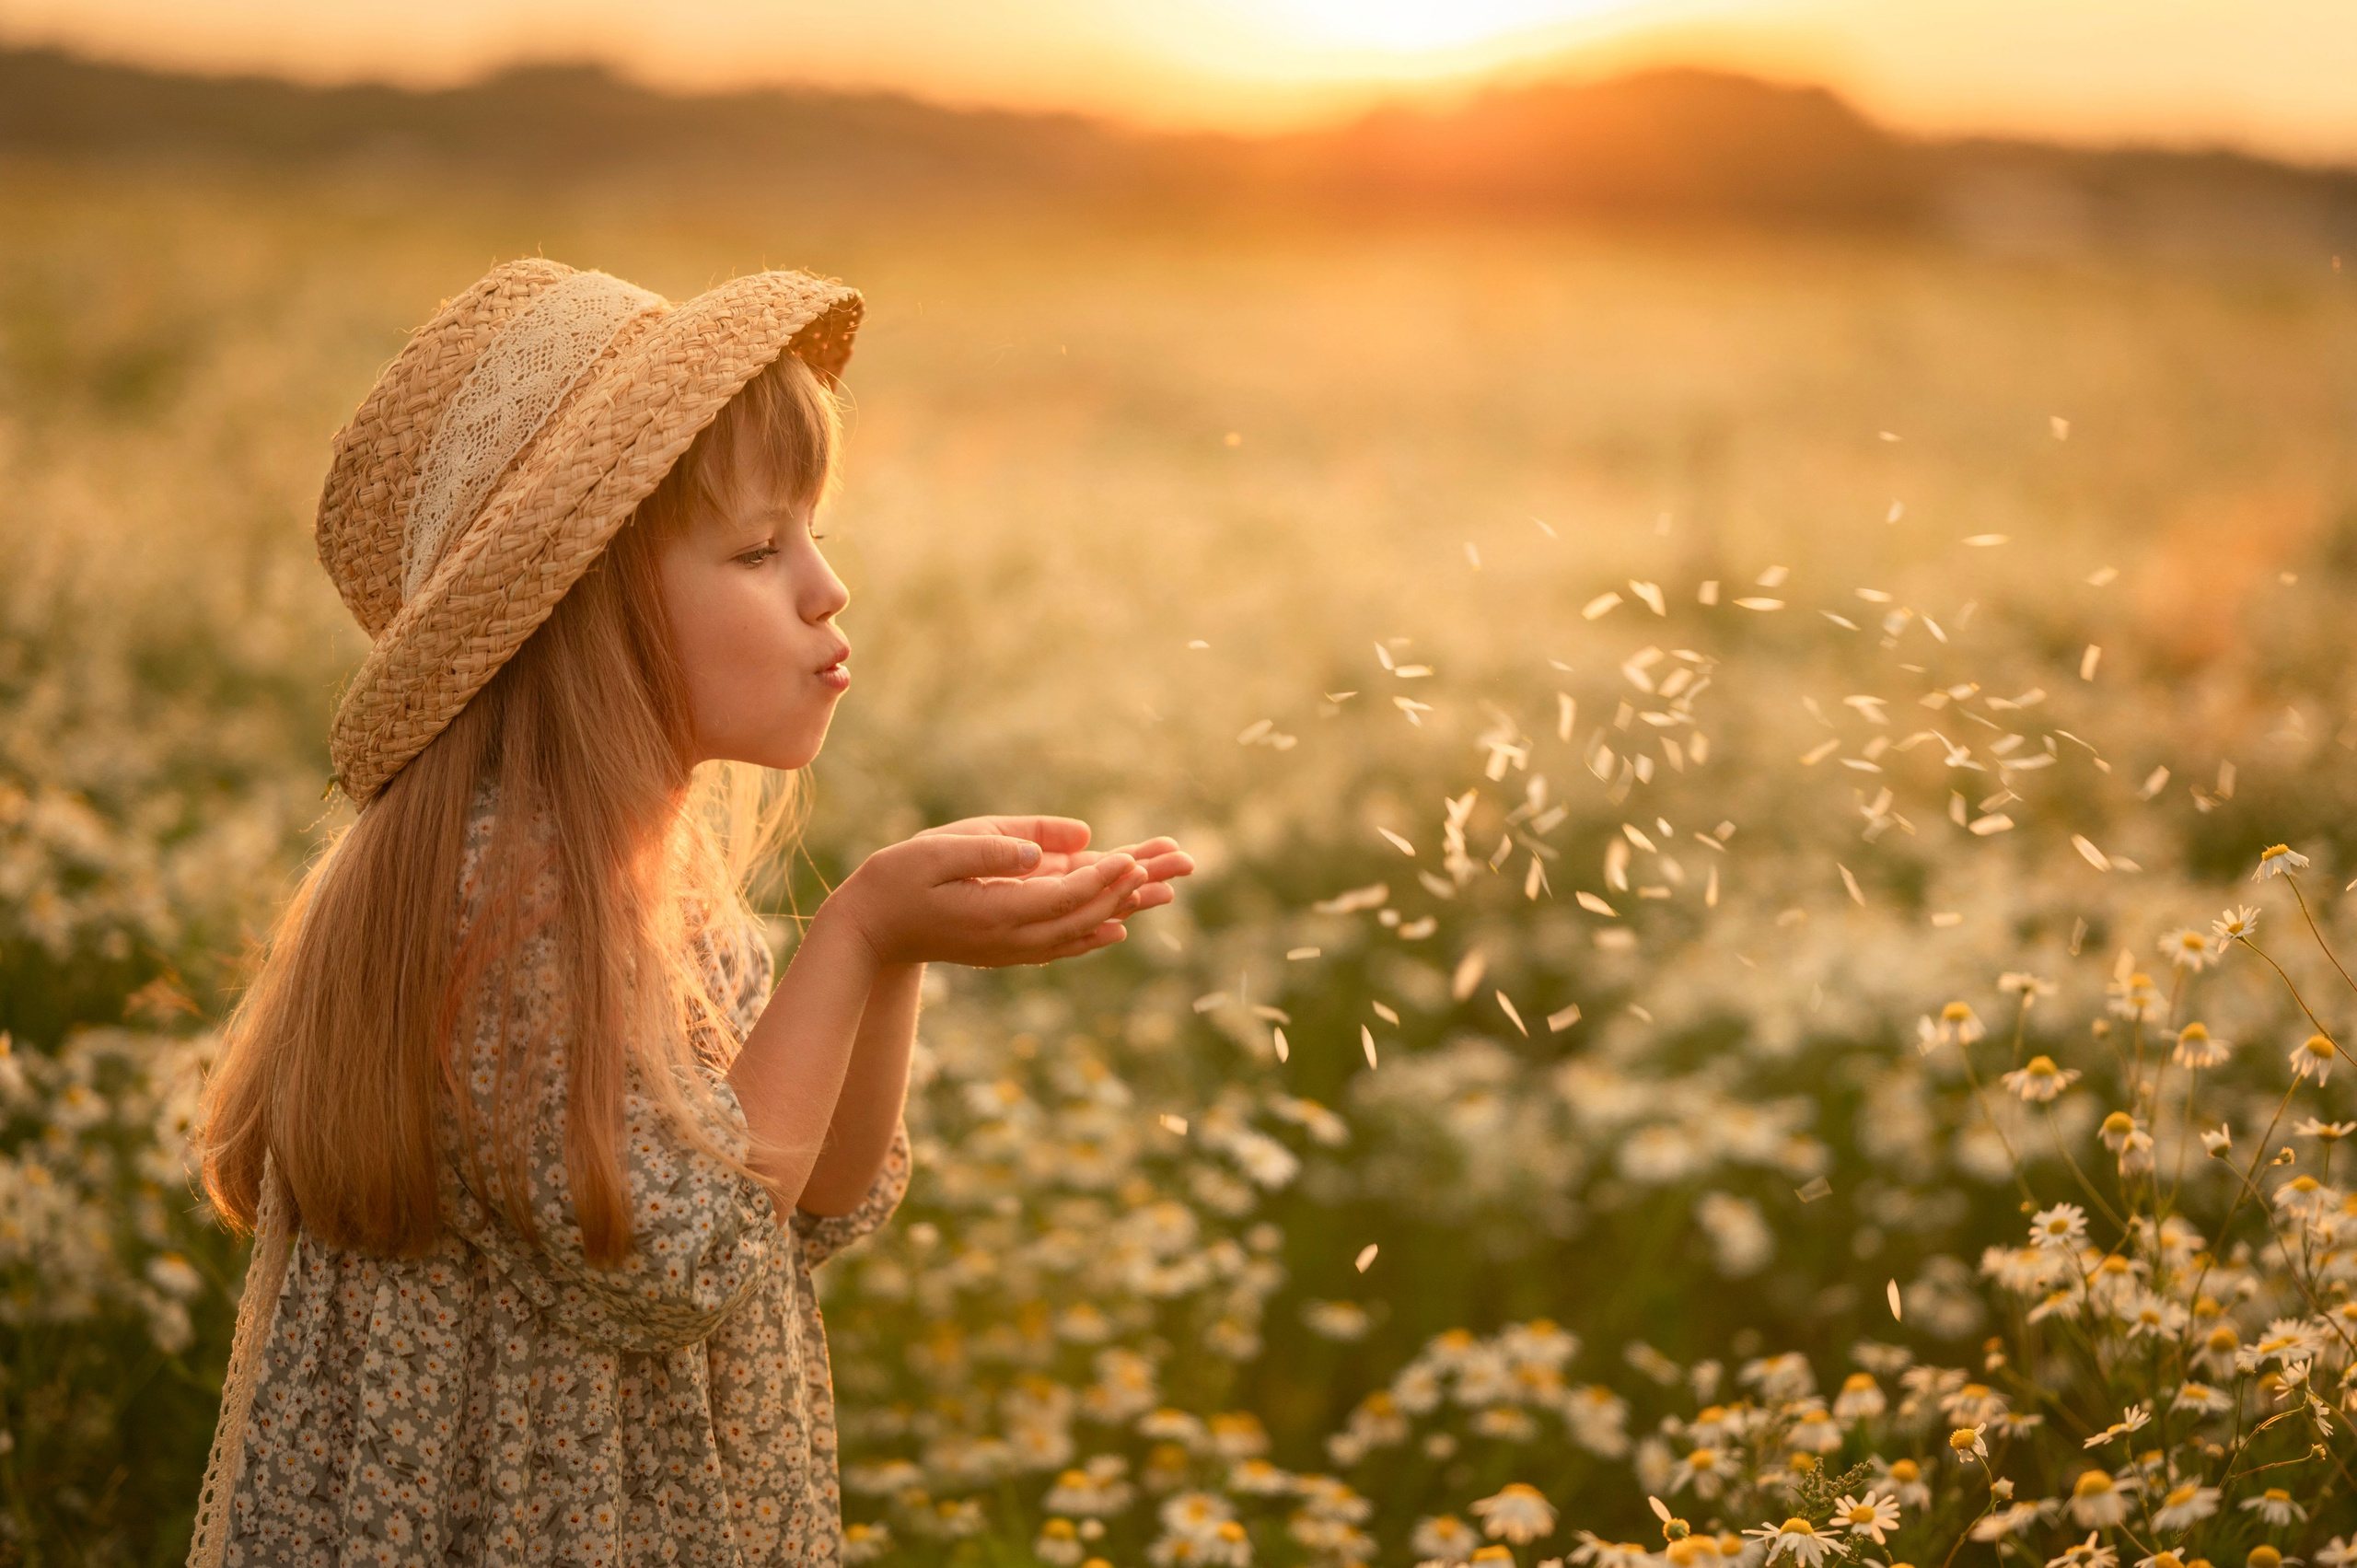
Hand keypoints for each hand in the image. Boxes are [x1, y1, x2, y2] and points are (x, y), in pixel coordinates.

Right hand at [914, 815, 1193, 919]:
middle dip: (1138, 885)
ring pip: (1084, 928)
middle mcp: (1015, 937)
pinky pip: (1065, 941)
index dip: (1105, 877)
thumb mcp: (939, 851)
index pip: (1067, 896)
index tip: (1138, 858)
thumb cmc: (898, 880)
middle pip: (1090, 914)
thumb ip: (994, 850)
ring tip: (1171, 885)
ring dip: (1129, 906)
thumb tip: (1047, 852)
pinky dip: (1098, 930)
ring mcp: (1014, 947)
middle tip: (1184, 861)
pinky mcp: (1010, 947)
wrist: (870, 931)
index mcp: (999, 912)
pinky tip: (1121, 924)